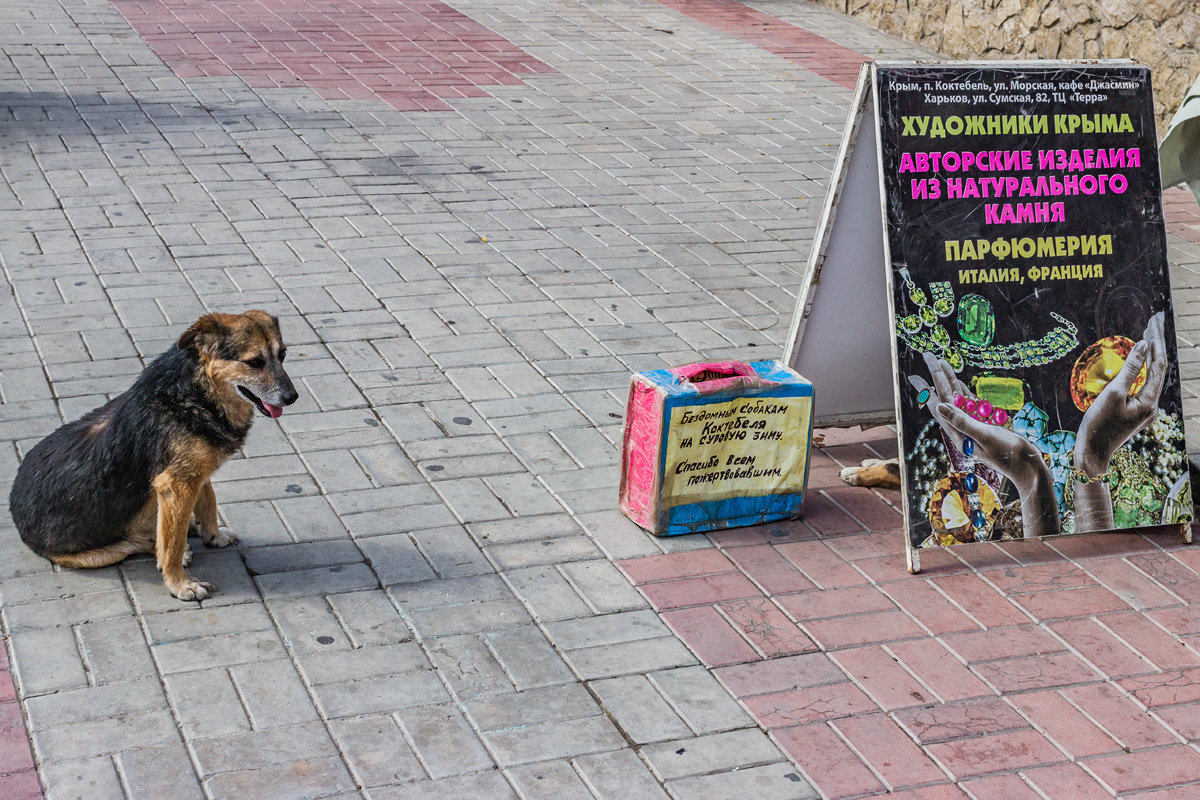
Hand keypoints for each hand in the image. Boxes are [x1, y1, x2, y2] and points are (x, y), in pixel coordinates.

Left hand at [923, 353, 1047, 493]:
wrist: (1027, 466)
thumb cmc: (1007, 453)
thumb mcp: (983, 436)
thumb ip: (961, 421)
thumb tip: (939, 405)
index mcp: (958, 432)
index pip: (939, 403)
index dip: (928, 386)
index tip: (915, 373)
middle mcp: (962, 428)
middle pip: (945, 397)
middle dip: (936, 376)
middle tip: (928, 356)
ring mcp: (972, 425)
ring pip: (957, 398)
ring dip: (949, 380)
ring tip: (941, 363)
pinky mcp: (984, 424)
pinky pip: (971, 404)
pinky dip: (964, 392)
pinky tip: (959, 383)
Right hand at [1074, 311, 1166, 475]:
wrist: (1092, 453)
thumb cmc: (1099, 425)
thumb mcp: (1112, 393)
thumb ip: (1130, 369)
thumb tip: (1143, 345)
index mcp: (1150, 401)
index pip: (1159, 364)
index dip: (1156, 341)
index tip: (1153, 321)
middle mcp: (1152, 405)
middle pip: (1159, 368)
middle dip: (1156, 344)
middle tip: (1154, 320)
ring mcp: (1144, 410)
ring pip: (1153, 376)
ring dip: (1151, 355)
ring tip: (1148, 335)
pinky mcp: (1135, 412)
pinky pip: (1144, 385)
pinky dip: (1142, 369)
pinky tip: (1138, 361)